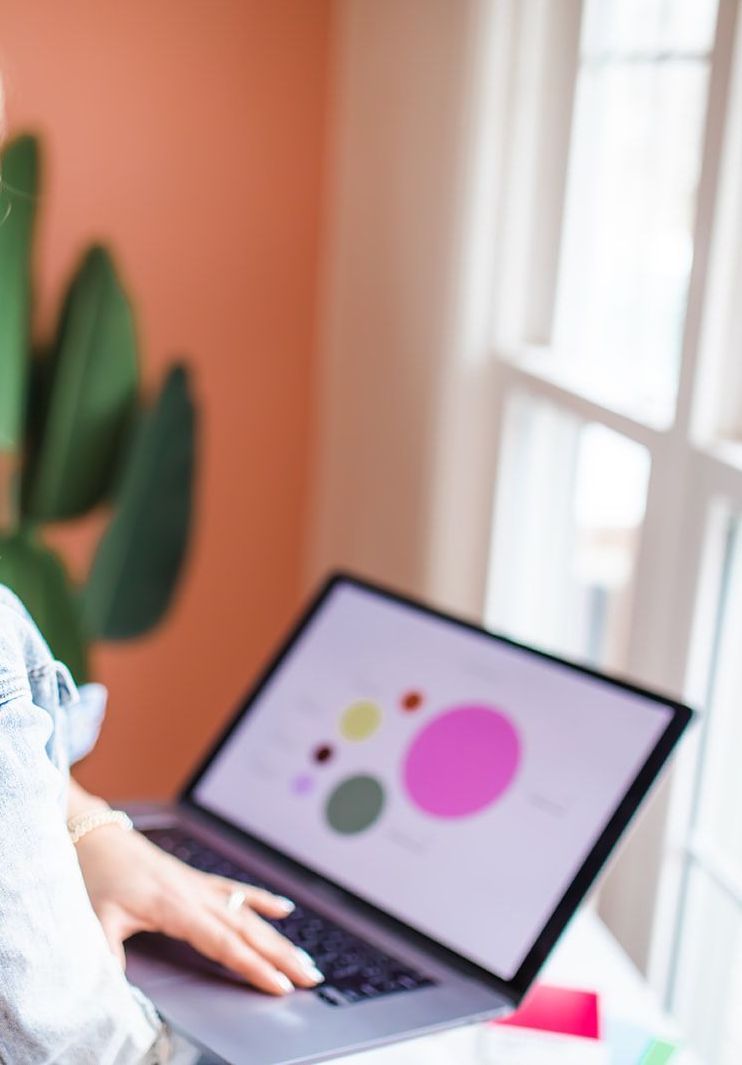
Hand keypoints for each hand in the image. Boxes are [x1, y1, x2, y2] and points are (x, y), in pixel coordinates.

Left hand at [74, 824, 323, 995]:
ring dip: (278, 937)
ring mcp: (199, 885)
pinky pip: (236, 890)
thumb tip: (119, 995)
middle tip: (311, 977)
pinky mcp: (196, 879)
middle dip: (281, 956)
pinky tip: (284, 909)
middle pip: (247, 930)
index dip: (253, 966)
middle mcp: (195, 894)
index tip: (279, 986)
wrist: (94, 835)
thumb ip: (109, 957)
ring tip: (305, 959)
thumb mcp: (95, 920)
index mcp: (175, 907)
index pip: (223, 943)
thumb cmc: (96, 876)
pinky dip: (262, 899)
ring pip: (248, 914)